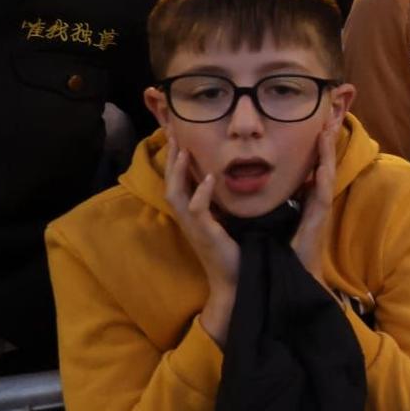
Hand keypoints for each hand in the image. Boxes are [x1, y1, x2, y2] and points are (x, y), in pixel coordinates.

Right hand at [165, 144, 240, 344]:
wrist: (238, 279)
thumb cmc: (236, 251)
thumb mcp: (230, 220)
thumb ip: (227, 201)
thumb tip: (235, 179)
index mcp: (195, 213)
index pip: (180, 181)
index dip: (177, 159)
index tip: (179, 135)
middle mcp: (189, 218)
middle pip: (171, 181)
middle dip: (171, 156)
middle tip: (173, 130)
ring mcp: (193, 227)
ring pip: (176, 193)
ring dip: (179, 170)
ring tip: (183, 148)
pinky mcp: (204, 235)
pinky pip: (196, 211)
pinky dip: (201, 193)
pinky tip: (209, 178)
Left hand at [290, 118, 340, 277]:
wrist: (289, 277)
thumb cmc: (281, 251)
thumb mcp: (275, 218)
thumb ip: (276, 200)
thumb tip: (263, 181)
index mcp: (305, 199)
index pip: (312, 166)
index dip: (315, 146)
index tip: (315, 124)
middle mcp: (315, 201)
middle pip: (324, 164)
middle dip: (326, 142)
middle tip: (328, 117)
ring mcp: (319, 210)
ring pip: (326, 174)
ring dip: (328, 153)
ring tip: (328, 131)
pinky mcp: (318, 221)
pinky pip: (321, 196)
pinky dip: (322, 180)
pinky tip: (322, 166)